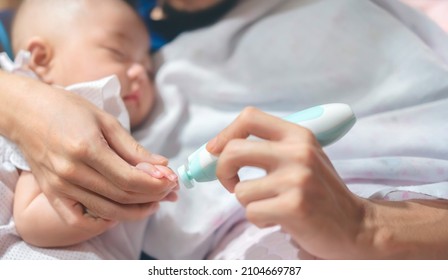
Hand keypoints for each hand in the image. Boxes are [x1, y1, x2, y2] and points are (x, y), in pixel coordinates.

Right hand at [5, 76, 176, 221]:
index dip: (156, 184)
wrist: (27, 113)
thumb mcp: (106, 121)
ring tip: (154, 202)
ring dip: (136, 211)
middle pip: (123, 197)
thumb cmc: (68, 110)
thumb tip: (163, 167)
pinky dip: (103, 222)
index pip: (131, 179)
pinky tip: (120, 211)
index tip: (172, 181)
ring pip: (107, 211)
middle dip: (153, 196)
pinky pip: (80, 220)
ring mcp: (60, 187)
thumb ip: (134, 149)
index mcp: (87, 148)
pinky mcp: (52, 194)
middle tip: (169, 191)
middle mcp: (72, 172)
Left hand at [207, 107, 366, 258]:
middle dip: (221, 170)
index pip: (250, 118)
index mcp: (298, 135)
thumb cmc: (320, 191)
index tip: (214, 151)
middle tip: (230, 183)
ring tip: (271, 205)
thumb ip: (268, 149)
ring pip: (240, 190)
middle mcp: (297, 152)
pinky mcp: (294, 207)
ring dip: (249, 202)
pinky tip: (279, 219)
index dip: (225, 134)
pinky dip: (259, 220)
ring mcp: (296, 180)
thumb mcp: (302, 158)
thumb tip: (218, 151)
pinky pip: (251, 212)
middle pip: (233, 151)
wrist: (355, 225)